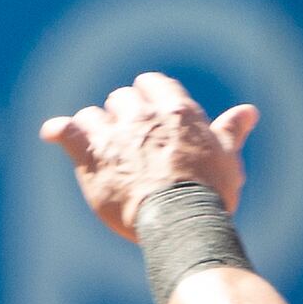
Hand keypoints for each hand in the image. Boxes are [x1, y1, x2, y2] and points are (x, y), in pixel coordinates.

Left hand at [40, 71, 259, 241]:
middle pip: (122, 99)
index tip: (151, 114)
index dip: (149, 98)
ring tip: (100, 147)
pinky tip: (53, 133)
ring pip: (94, 114)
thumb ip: (231, 131)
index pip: (153, 85)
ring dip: (95, 127)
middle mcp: (142, 115)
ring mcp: (114, 133)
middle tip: (129, 141)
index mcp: (176, 110)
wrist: (179, 219)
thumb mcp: (226, 158)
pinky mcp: (91, 155)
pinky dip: (59, 131)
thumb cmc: (209, 193)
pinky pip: (66, 131)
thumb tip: (249, 112)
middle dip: (124, 116)